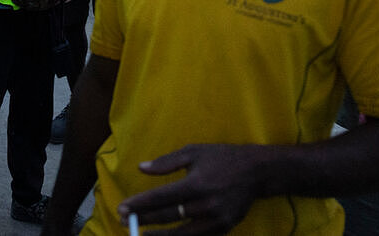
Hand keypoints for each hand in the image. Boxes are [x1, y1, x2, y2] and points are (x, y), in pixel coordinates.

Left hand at [117, 144, 269, 234]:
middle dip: (143, 220)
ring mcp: (216, 220)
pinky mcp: (224, 229)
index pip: (161, 198)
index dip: (139, 205)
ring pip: (181, 235)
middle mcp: (206, 205)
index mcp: (196, 183)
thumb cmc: (221, 158)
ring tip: (140, 234)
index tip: (122, 208)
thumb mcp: (194, 151)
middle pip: (168, 218)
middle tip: (124, 221)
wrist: (257, 172)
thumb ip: (166, 162)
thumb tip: (141, 168)